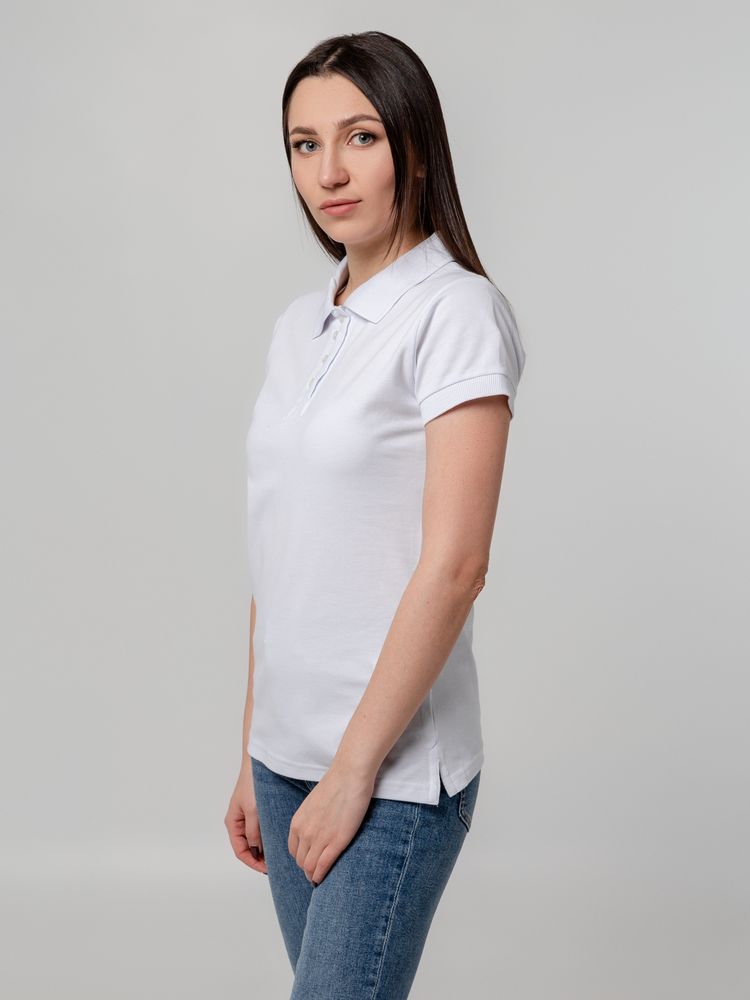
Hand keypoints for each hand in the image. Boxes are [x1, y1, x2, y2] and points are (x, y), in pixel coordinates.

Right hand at [225, 763, 267, 874]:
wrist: (257, 763)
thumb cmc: (252, 784)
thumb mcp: (253, 810)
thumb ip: (253, 831)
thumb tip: (255, 850)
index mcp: (232, 823)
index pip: (240, 851)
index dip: (252, 862)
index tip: (266, 869)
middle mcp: (238, 821)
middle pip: (246, 847)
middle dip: (258, 858)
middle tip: (274, 866)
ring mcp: (246, 816)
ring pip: (253, 839)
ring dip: (263, 848)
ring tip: (277, 855)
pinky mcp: (255, 811)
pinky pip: (259, 829)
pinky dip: (266, 837)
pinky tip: (276, 839)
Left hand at [288, 764, 374, 885]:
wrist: (349, 776)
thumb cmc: (336, 785)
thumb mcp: (314, 803)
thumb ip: (310, 819)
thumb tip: (316, 828)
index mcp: (297, 822)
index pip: (293, 850)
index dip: (301, 858)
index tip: (309, 860)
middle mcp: (304, 833)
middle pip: (300, 861)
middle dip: (307, 868)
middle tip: (316, 871)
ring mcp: (319, 839)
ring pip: (310, 867)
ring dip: (314, 875)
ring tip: (320, 877)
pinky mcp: (335, 842)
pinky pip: (323, 867)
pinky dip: (321, 876)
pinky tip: (323, 879)